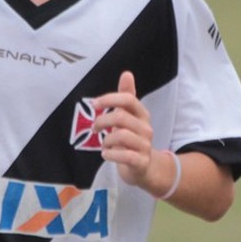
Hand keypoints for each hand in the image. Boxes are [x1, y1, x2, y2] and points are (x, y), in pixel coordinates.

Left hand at [92, 71, 153, 187]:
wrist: (144, 168)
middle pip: (121, 117)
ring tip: (104, 144)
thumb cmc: (132, 139)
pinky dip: (111, 155)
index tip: (94, 104)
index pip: (128, 100)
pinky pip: (126, 156)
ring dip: (106, 140)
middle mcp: (146, 128)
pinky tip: (106, 155)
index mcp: (142, 115)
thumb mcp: (129, 117)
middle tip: (94, 128)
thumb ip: (126, 97)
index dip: (110, 99)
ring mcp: (145, 146)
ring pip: (122, 136)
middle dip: (102, 121)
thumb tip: (127, 73)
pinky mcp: (141, 162)